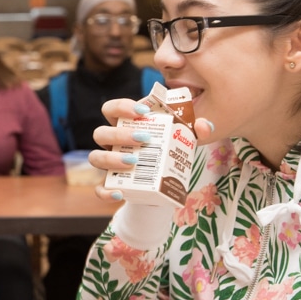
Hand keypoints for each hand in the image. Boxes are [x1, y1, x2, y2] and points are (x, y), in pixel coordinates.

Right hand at [88, 97, 214, 202]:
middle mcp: (111, 143)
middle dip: (120, 134)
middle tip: (144, 139)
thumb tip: (204, 126)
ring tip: (134, 162)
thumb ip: (195, 130)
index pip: (110, 109)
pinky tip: (121, 192)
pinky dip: (106, 191)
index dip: (121, 107)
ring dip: (112, 158)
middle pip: (101, 132)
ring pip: (95, 157)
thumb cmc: (169, 152)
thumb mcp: (182, 140)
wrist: (165, 184)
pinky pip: (99, 189)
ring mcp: (109, 164)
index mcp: (124, 125)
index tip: (142, 111)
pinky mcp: (110, 185)